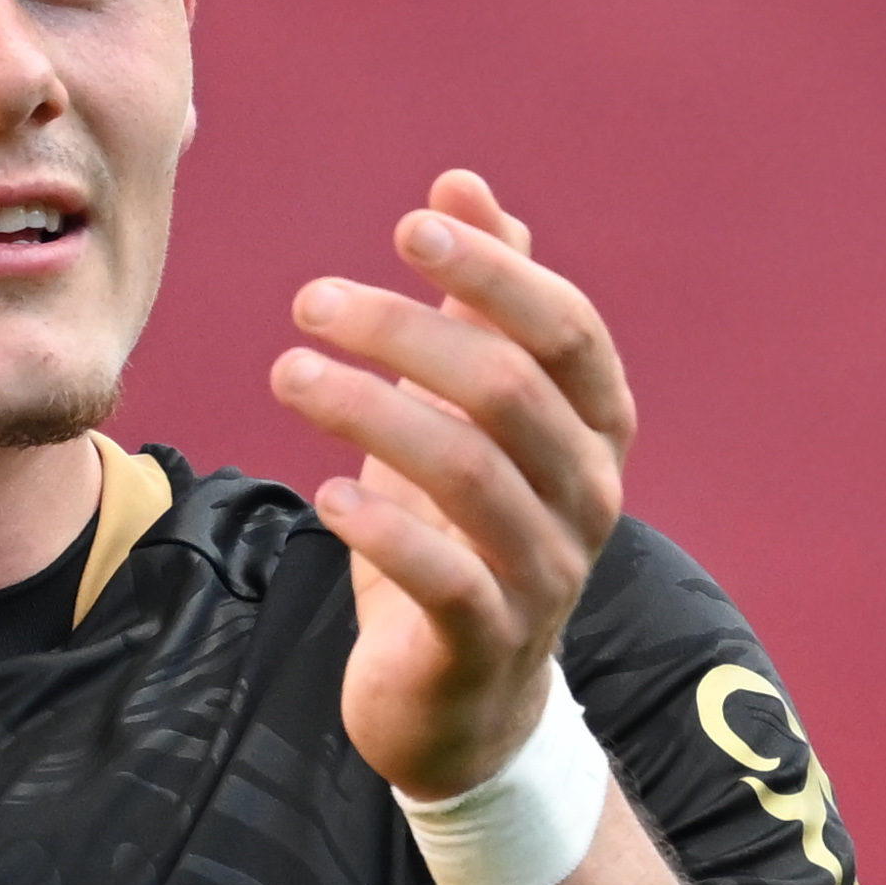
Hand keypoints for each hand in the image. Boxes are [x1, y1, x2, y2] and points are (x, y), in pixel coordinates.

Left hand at [268, 170, 632, 798]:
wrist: (465, 700)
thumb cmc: (466, 530)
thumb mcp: (476, 412)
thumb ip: (482, 301)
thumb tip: (464, 185)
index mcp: (597, 427)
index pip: (567, 329)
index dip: (493, 272)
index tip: (409, 226)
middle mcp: (588, 495)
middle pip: (509, 389)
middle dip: (406, 331)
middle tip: (310, 301)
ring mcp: (546, 572)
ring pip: (468, 472)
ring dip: (369, 410)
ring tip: (288, 373)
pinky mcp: (487, 640)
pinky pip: (443, 575)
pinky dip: (381, 528)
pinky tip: (323, 493)